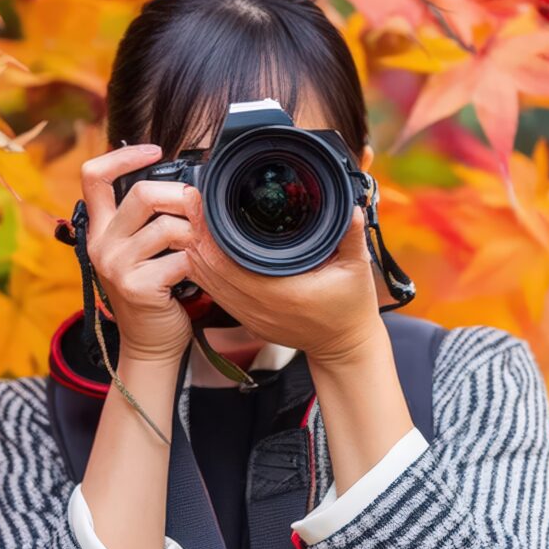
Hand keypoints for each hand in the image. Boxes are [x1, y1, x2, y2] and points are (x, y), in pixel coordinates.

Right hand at [80, 144, 196, 362]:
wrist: (152, 344)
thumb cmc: (155, 290)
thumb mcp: (141, 250)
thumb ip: (147, 219)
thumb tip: (184, 182)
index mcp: (100, 229)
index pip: (93, 176)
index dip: (123, 155)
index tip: (154, 150)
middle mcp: (101, 244)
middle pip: (140, 193)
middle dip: (178, 196)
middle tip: (196, 209)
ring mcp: (116, 266)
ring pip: (166, 226)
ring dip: (192, 235)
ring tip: (197, 248)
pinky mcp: (136, 286)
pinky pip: (178, 259)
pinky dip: (195, 264)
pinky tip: (194, 274)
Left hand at [181, 186, 382, 367]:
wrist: (344, 346)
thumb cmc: (350, 309)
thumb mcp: (357, 270)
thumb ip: (353, 237)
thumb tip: (352, 209)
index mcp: (281, 293)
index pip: (228, 261)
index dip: (208, 232)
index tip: (201, 202)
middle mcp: (259, 307)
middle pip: (210, 268)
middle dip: (196, 233)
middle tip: (190, 201)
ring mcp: (251, 316)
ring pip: (208, 282)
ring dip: (197, 251)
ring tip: (190, 219)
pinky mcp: (248, 320)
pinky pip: (217, 293)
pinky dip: (205, 270)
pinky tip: (200, 250)